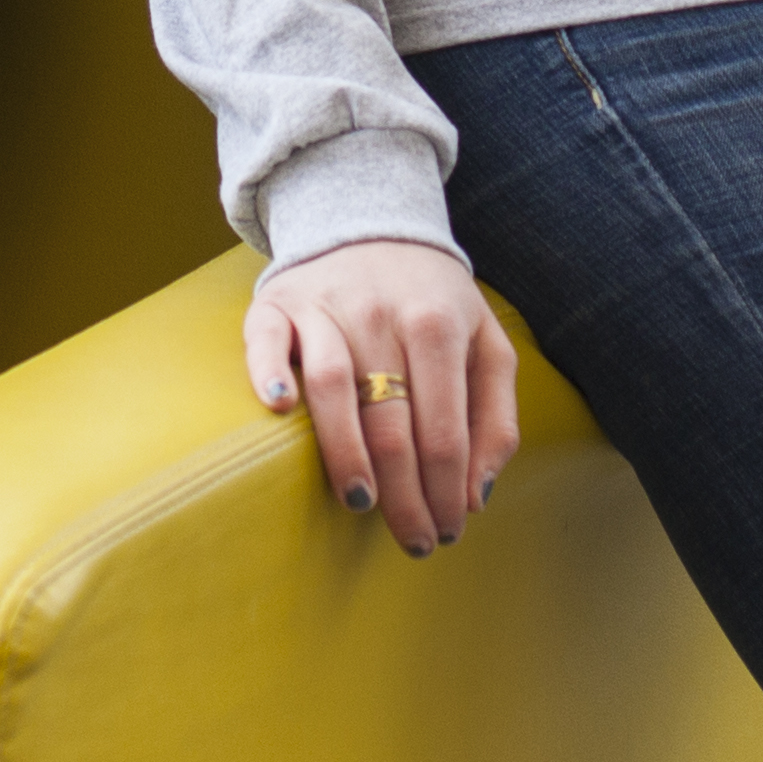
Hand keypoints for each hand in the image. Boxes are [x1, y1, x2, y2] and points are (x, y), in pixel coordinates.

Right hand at [245, 238, 518, 554]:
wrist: (368, 221)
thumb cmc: (432, 300)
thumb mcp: (485, 342)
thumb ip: (495, 416)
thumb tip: (479, 494)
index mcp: (439, 324)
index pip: (445, 429)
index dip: (447, 490)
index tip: (448, 531)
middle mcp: (382, 314)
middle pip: (392, 423)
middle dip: (405, 494)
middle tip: (413, 539)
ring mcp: (326, 306)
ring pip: (334, 389)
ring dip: (346, 453)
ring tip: (361, 502)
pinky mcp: (277, 303)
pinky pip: (267, 341)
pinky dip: (270, 373)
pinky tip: (282, 408)